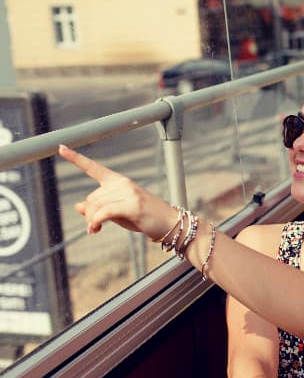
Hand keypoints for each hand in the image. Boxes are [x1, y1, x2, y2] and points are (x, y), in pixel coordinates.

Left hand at [58, 145, 177, 238]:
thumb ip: (98, 207)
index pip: (94, 168)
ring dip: (92, 221)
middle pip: (91, 198)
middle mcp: (122, 183)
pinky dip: (96, 221)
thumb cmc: (144, 218)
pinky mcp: (132, 205)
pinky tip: (95, 229)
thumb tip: (78, 206)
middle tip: (94, 228)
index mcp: (118, 181)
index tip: (61, 147)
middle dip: (89, 214)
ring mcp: (128, 192)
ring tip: (96, 230)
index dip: (76, 158)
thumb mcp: (118, 212)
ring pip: (95, 206)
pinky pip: (104, 212)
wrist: (169, 224)